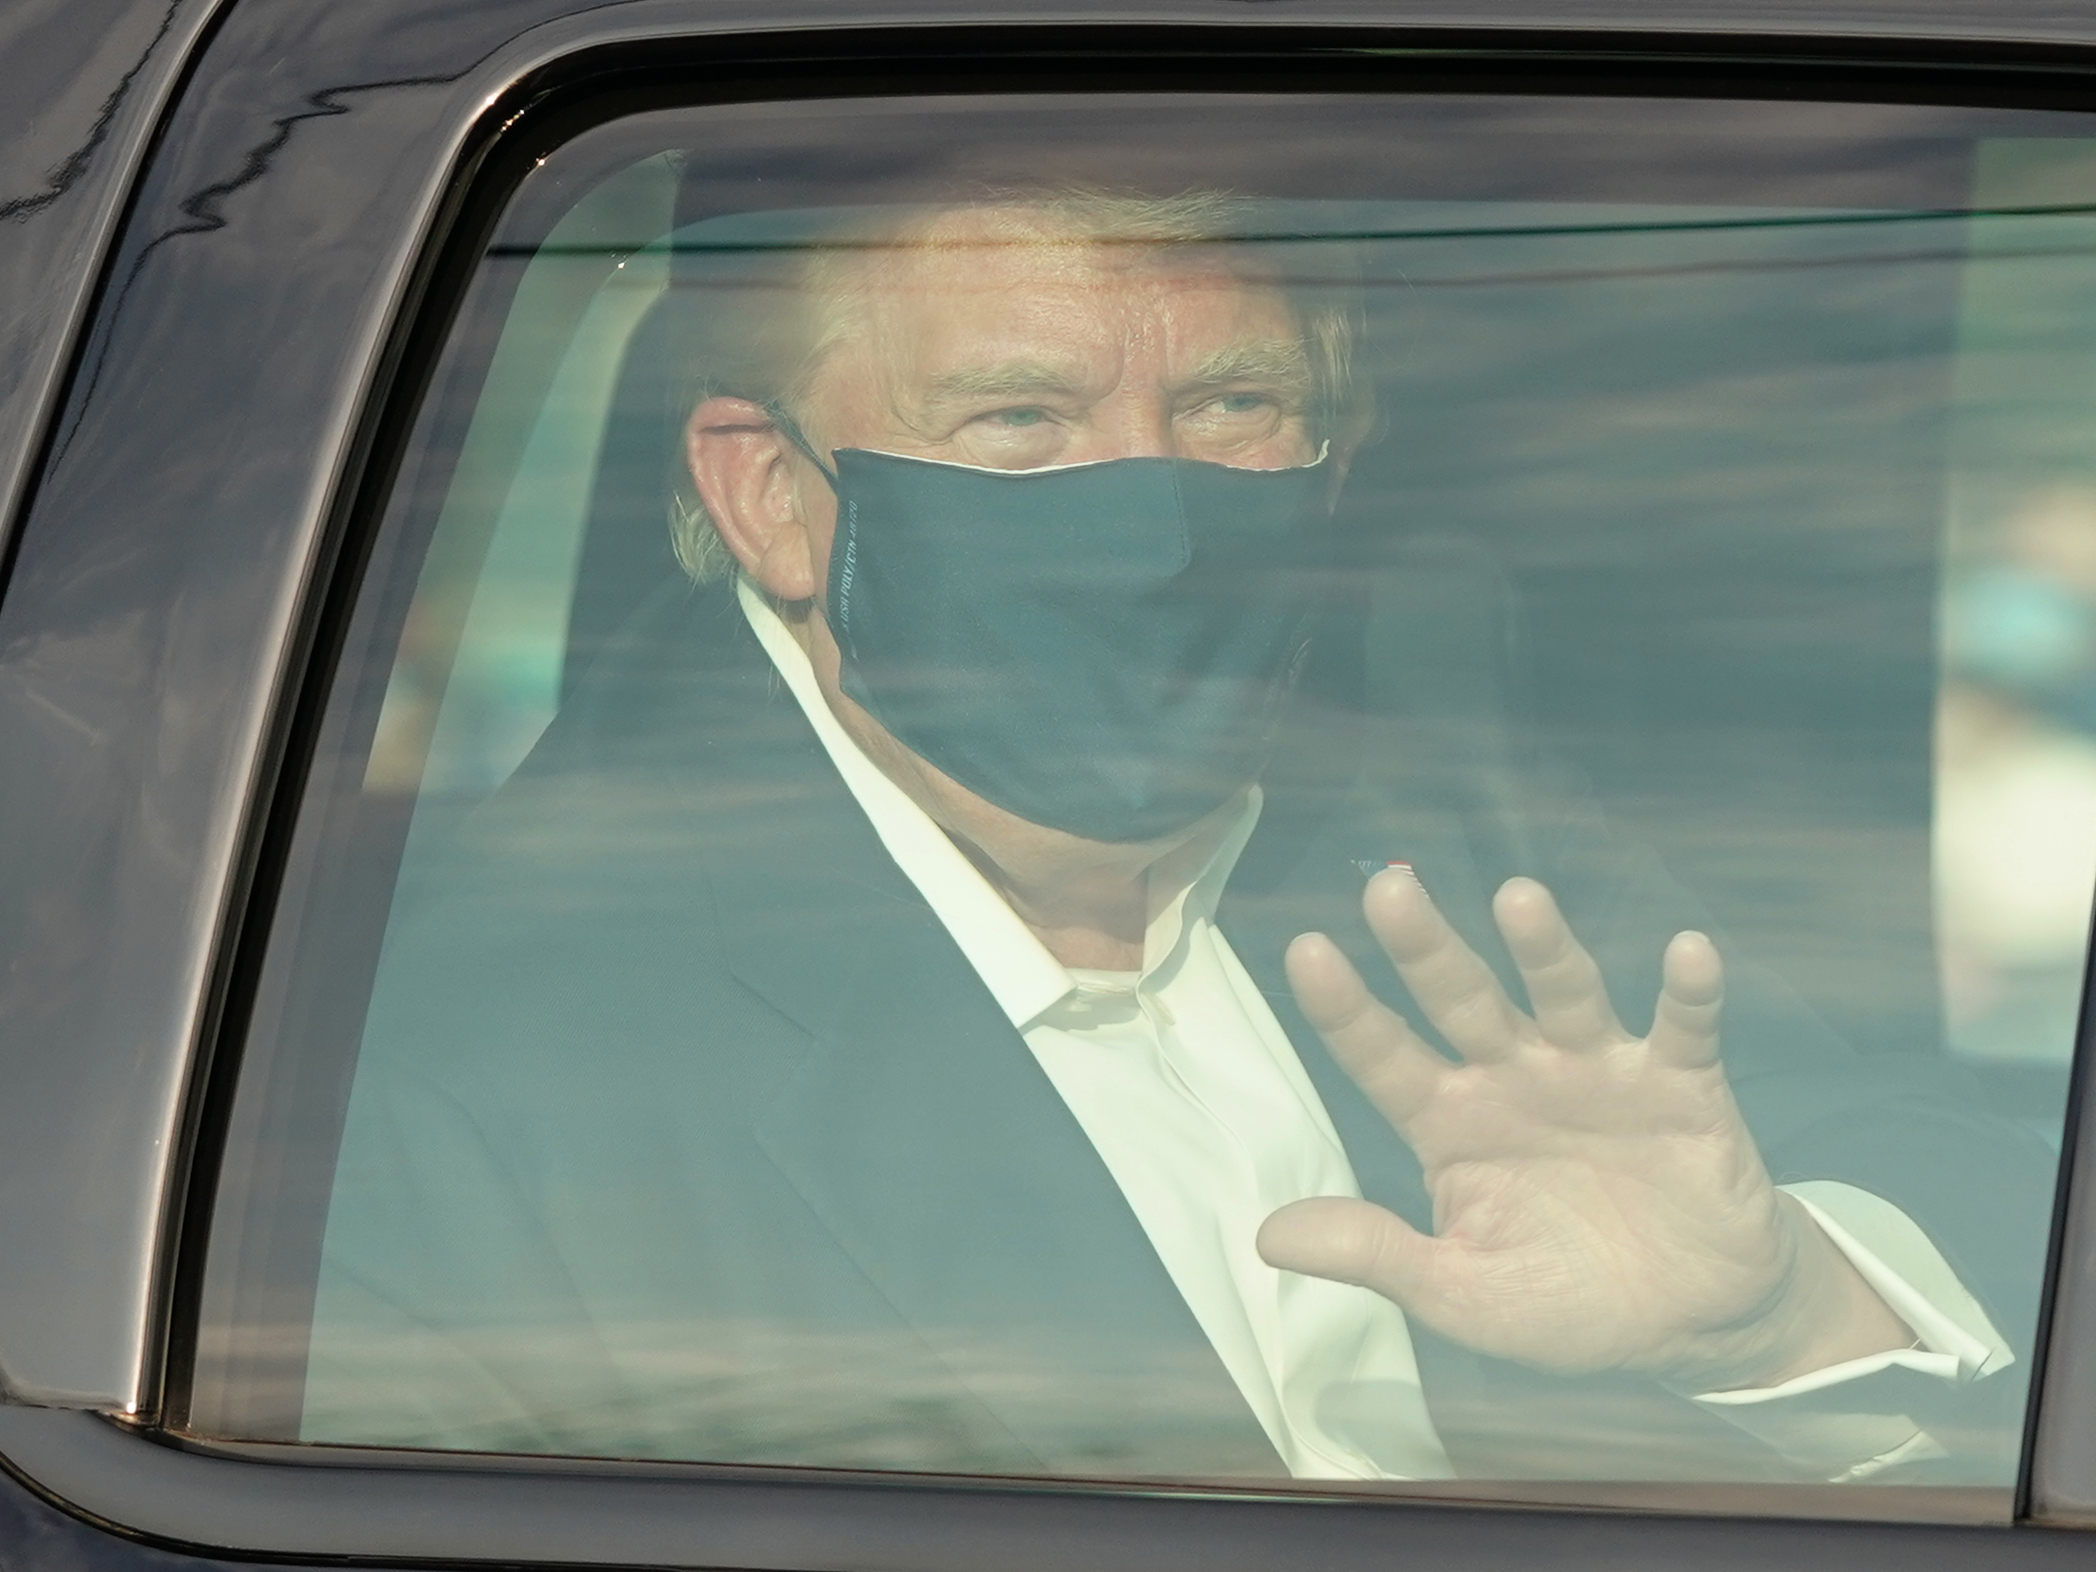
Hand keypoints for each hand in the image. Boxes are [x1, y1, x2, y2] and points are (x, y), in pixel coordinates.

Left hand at [1258, 871, 1910, 1391]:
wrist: (1692, 1321)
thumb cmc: (1563, 1298)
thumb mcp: (1459, 1292)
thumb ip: (1376, 1255)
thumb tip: (1265, 1238)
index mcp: (1450, 1120)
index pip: (1383, 1056)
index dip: (1347, 1010)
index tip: (1305, 951)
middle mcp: (1514, 1077)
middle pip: (1462, 1000)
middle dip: (1426, 948)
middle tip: (1389, 890)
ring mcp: (1598, 1074)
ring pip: (1565, 997)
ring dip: (1544, 950)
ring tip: (1518, 899)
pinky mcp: (1682, 1088)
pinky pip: (1685, 1031)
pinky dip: (1688, 994)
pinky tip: (1688, 952)